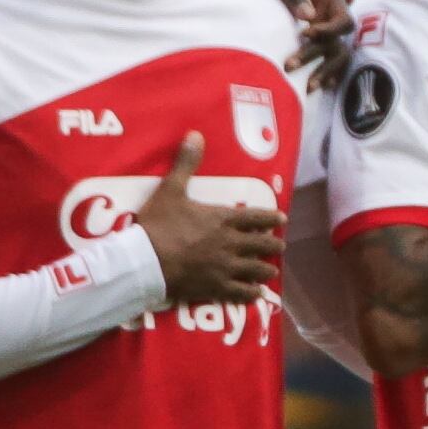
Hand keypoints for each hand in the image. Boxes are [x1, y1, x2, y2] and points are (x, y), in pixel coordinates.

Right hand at [130, 133, 281, 306]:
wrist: (145, 261)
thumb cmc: (158, 225)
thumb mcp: (171, 189)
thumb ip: (186, 163)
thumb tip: (196, 134)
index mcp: (224, 219)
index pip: (257, 217)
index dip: (272, 218)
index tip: (281, 219)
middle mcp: (231, 244)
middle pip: (262, 245)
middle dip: (273, 246)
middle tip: (279, 247)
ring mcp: (226, 268)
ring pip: (256, 270)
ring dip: (266, 270)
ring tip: (271, 271)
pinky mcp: (216, 288)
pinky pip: (241, 294)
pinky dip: (251, 294)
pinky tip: (256, 294)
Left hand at [228, 0, 352, 88]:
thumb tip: (310, 16)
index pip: (343, 20)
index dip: (329, 31)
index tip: (305, 35)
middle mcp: (330, 16)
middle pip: (338, 42)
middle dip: (316, 55)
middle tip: (288, 65)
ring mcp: (323, 33)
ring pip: (335, 57)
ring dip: (323, 72)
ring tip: (307, 88)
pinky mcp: (313, 46)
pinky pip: (328, 65)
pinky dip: (324, 77)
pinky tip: (311, 89)